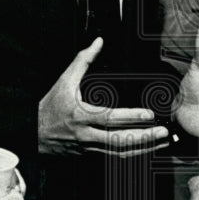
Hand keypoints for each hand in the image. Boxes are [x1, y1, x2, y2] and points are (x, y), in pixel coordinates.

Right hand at [38, 38, 169, 156]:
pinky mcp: (90, 157)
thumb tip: (99, 41)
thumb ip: (83, 60)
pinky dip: (132, 155)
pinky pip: (114, 158)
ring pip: (119, 152)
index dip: (130, 116)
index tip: (149, 114)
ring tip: (162, 142)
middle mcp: (86, 135)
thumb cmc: (50, 107)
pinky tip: (147, 150)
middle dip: (144, 137)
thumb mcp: (64, 81)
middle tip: (164, 131)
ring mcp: (89, 149)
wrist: (34, 135)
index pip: (108, 118)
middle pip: (119, 140)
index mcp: (80, 115)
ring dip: (143, 149)